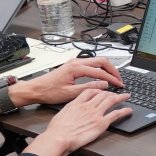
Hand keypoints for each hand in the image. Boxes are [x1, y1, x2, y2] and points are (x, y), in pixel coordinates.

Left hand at [8, 57, 123, 107]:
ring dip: (107, 69)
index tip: (120, 85)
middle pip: (101, 61)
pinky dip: (99, 69)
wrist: (35, 89)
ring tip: (114, 78)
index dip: (112, 79)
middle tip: (120, 80)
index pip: (100, 72)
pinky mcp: (73, 65)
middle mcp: (76, 62)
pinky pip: (91, 64)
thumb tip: (104, 84)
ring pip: (97, 61)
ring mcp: (74, 62)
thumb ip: (89, 87)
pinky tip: (102, 76)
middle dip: (113, 70)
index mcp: (76, 68)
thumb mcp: (70, 93)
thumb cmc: (49, 92)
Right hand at [23, 88, 131, 155]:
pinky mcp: (101, 123)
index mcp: (77, 103)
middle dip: (111, 93)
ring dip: (121, 97)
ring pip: (111, 101)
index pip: (91, 91)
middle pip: (103, 94)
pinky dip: (124, 111)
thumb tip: (72, 109)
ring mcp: (95, 114)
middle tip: (116, 93)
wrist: (58, 138)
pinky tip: (128, 110)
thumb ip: (70, 109)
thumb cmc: (56, 130)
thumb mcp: (61, 114)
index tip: (102, 90)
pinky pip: (115, 114)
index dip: (99, 89)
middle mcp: (87, 106)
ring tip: (126, 96)